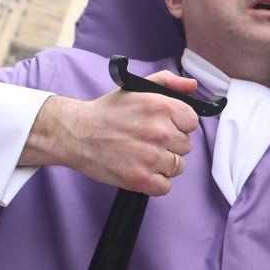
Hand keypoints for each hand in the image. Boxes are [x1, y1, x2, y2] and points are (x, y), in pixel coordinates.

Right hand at [21, 70, 198, 195]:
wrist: (76, 133)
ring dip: (163, 164)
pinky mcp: (140, 178)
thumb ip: (168, 82)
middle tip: (149, 140)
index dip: (179, 124)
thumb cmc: (107, 112)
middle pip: (186, 145)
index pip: (192, 121)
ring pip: (178, 166)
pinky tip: (141, 169)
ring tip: (144, 154)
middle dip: (170, 144)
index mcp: (160, 106)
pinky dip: (155, 182)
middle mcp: (159, 131)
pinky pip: (165, 186)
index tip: (166, 126)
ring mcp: (150, 156)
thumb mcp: (137, 87)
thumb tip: (192, 86)